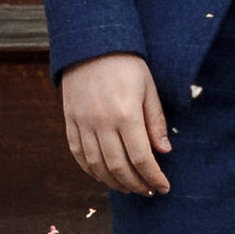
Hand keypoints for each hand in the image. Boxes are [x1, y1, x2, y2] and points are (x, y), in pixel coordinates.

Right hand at [61, 53, 171, 194]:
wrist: (91, 43)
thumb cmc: (127, 64)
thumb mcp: (149, 89)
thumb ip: (155, 122)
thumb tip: (164, 151)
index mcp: (126, 115)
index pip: (142, 158)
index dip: (154, 177)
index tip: (164, 187)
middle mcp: (102, 123)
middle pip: (119, 167)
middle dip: (136, 184)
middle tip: (148, 191)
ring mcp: (82, 123)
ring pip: (96, 166)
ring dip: (114, 182)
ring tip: (129, 188)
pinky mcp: (70, 121)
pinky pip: (78, 154)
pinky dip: (91, 170)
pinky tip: (103, 176)